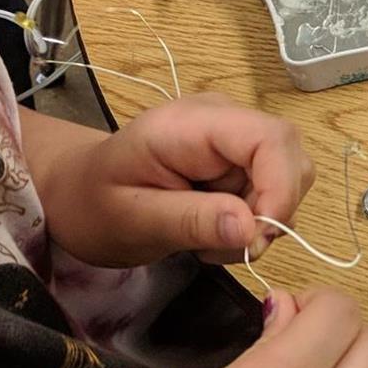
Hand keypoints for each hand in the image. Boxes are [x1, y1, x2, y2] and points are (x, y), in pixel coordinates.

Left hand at [35, 94, 313, 266]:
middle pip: (289, 157)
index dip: (281, 188)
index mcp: (191, 124)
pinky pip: (270, 192)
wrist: (77, 194)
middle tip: (227, 247)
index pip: (270, 138)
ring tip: (209, 242)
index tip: (258, 238)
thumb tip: (253, 230)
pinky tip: (212, 232)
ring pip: (287, 178)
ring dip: (261, 222)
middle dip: (273, 210)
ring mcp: (233, 139)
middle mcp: (223, 120)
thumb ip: (192, 221)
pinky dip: (252, 223)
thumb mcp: (133, 220)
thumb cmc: (93, 205)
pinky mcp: (238, 160)